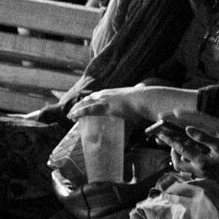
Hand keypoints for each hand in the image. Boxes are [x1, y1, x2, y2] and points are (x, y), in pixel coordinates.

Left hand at [67, 85, 198, 124]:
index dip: (91, 101)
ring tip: (70, 116)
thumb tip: (142, 124)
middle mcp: (108, 94)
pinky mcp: (105, 106)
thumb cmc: (146, 104)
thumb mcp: (138, 108)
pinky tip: (73, 116)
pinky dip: (80, 113)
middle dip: (81, 104)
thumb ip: (136, 114)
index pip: (99, 96)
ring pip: (86, 103)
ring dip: (77, 109)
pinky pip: (88, 110)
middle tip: (73, 112)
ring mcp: (105, 99)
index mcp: (115, 94)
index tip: (86, 105)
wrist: (147, 100)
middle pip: (90, 98)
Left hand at [159, 123, 218, 180]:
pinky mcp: (208, 175)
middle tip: (172, 143)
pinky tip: (194, 152)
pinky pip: (193, 168)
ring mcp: (203, 174)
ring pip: (184, 167)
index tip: (161, 133)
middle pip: (178, 163)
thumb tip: (186, 129)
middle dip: (173, 153)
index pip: (180, 149)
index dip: (170, 140)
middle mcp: (199, 170)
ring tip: (182, 145)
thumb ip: (202, 137)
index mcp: (201, 162)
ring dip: (181, 157)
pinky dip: (189, 160)